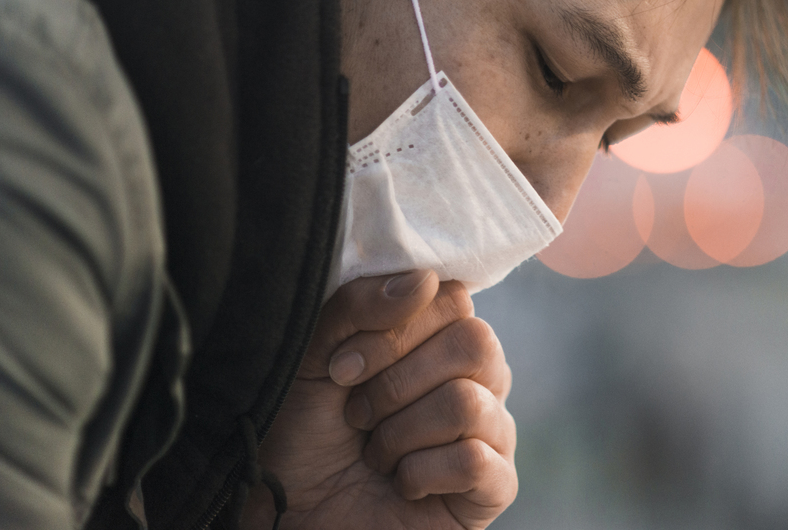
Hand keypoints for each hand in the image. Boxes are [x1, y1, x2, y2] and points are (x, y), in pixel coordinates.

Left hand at [241, 271, 517, 529]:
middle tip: (357, 415)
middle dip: (396, 383)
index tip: (342, 367)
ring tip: (375, 455)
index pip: (452, 299)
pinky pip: (477, 461)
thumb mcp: (314, 358)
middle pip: (475, 343)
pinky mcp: (495, 486)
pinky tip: (401, 485)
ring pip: (469, 403)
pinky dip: (420, 474)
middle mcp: (476, 377)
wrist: (292, 517)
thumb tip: (425, 280)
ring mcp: (491, 431)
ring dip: (400, 435)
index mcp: (439, 338)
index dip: (395, 330)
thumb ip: (357, 306)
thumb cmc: (305, 435)